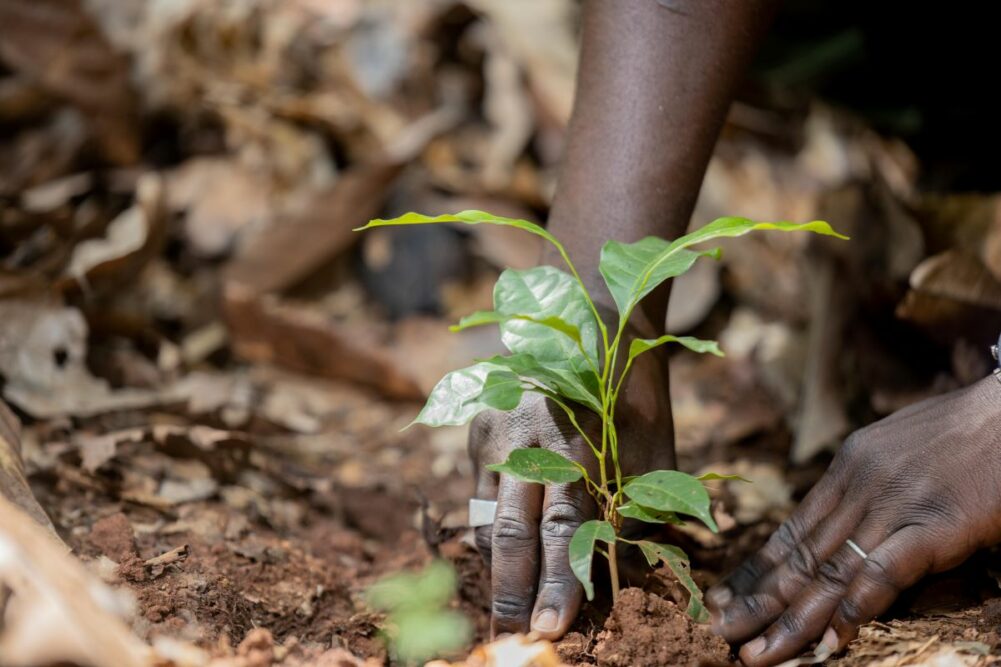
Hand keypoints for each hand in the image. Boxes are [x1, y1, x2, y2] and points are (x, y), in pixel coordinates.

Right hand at [468, 343, 673, 637]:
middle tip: (514, 637)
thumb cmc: (632, 395)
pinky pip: (481, 493)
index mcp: (582, 443)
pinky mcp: (480, 428)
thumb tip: (618, 572)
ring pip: (492, 515)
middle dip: (516, 591)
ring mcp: (499, 432)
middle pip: (518, 530)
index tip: (554, 628)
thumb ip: (635, 508)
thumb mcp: (651, 450)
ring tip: (504, 611)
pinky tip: (500, 560)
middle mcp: (532, 439)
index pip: (566, 529)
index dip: (559, 582)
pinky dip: (491, 530)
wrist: (593, 322)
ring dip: (498, 568)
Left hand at [707, 374, 1000, 665]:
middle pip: (800, 555)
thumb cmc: (962, 432)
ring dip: (792, 619)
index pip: (791, 529)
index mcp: (848, 466)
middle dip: (758, 601)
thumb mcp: (895, 448)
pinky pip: (885, 572)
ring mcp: (895, 505)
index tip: (723, 596)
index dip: (756, 569)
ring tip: (758, 653)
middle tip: (722, 633)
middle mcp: (860, 485)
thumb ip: (864, 485)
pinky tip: (830, 641)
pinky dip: (854, 607)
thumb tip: (839, 522)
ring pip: (830, 570)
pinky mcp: (937, 525)